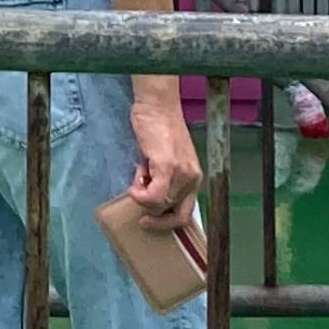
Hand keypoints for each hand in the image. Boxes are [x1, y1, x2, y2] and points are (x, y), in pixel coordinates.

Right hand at [126, 80, 201, 220]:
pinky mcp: (168, 166)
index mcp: (194, 177)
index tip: (149, 221)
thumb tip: (150, 199)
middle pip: (175, 215)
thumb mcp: (166, 160)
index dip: (167, 223)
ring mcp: (181, 173)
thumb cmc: (158, 127)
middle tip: (140, 214)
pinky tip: (134, 182)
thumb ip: (163, 180)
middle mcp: (192, 178)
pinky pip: (153, 195)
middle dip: (155, 219)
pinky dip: (140, 194)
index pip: (186, 213)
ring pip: (161, 205)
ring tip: (138, 176)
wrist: (157, 105)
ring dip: (143, 197)